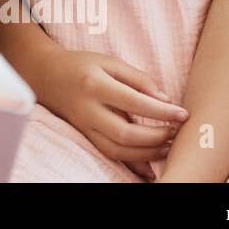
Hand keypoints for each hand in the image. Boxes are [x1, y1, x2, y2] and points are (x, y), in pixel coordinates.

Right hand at [39, 49, 187, 178]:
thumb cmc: (82, 65)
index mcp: (95, 85)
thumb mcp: (109, 62)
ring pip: (117, 150)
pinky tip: (151, 167)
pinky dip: (132, 164)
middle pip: (125, 134)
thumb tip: (165, 100)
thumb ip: (138, 79)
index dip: (161, 112)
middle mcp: (88, 109)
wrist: (46, 75)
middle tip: (177, 131)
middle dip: (156, 137)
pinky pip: (109, 155)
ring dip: (147, 153)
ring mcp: (85, 126)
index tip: (183, 114)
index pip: (134, 103)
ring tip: (169, 146)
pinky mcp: (86, 136)